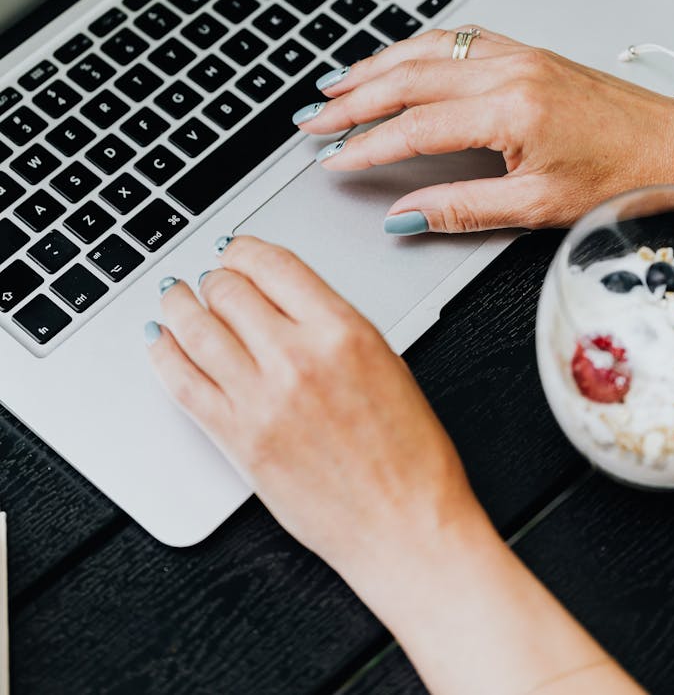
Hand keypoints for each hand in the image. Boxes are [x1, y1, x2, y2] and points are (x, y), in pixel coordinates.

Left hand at [148, 236, 477, 581]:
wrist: (405, 525)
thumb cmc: (409, 453)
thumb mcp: (385, 360)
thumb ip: (329, 322)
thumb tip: (279, 296)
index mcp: (341, 330)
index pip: (272, 264)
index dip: (243, 249)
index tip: (235, 250)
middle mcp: (296, 358)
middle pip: (228, 290)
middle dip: (213, 277)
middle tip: (209, 278)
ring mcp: (260, 400)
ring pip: (196, 329)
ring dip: (178, 305)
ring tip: (174, 297)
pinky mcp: (237, 440)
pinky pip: (183, 384)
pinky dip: (165, 355)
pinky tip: (161, 342)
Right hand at [297, 27, 673, 233]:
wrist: (672, 144)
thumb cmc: (621, 173)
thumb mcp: (537, 205)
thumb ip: (463, 208)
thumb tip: (407, 215)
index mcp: (511, 109)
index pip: (416, 126)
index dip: (367, 144)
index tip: (333, 158)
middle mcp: (509, 71)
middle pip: (409, 78)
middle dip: (353, 98)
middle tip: (314, 117)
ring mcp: (517, 54)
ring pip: (428, 49)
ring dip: (376, 65)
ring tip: (337, 83)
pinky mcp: (526, 51)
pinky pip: (456, 38)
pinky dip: (415, 47)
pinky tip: (398, 58)